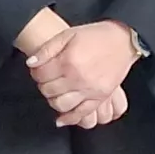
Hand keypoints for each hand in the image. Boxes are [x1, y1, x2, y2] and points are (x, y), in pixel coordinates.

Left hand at [26, 19, 141, 125]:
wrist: (123, 40)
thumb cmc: (96, 36)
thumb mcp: (68, 34)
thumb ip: (47, 49)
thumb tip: (31, 63)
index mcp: (68, 61)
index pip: (41, 74)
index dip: (36, 72)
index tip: (39, 69)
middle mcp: (78, 78)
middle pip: (49, 90)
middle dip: (43, 84)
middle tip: (47, 78)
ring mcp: (90, 90)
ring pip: (61, 105)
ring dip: (53, 100)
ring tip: (55, 92)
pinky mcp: (100, 97)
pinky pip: (82, 113)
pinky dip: (69, 118)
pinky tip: (61, 118)